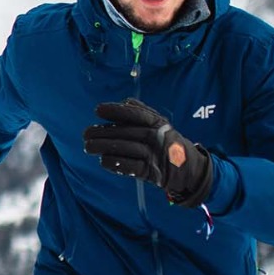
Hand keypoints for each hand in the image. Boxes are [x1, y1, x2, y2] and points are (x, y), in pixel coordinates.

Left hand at [82, 99, 213, 206]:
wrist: (188, 167)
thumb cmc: (166, 142)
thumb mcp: (159, 124)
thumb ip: (142, 112)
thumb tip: (125, 102)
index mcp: (158, 123)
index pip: (137, 114)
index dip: (117, 111)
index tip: (98, 110)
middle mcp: (157, 137)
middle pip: (128, 132)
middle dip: (104, 132)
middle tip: (85, 133)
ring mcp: (155, 155)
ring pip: (128, 149)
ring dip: (105, 147)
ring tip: (88, 146)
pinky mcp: (153, 173)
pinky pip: (133, 167)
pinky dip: (117, 164)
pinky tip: (103, 160)